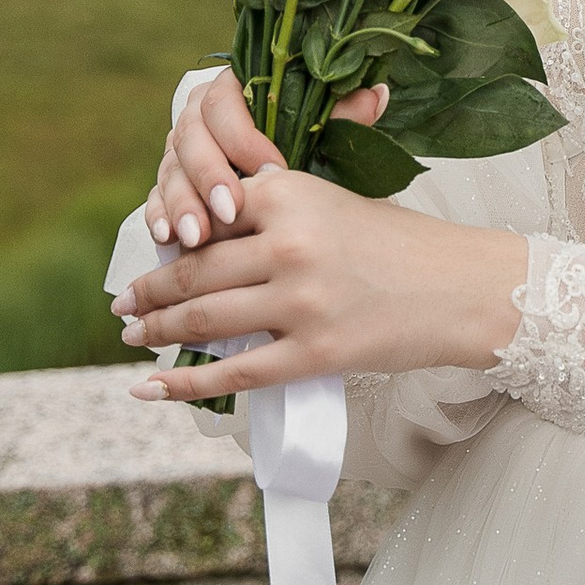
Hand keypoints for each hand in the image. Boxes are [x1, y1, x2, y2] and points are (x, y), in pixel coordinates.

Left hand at [120, 164, 526, 400]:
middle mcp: (290, 245)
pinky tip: (154, 387)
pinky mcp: (316, 353)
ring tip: (134, 338)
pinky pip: (235, 371)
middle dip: (149, 293)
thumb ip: (273, 214)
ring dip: (158, 331)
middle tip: (124, 306)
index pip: (208, 217)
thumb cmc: (398, 244)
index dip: (169, 240)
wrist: (461, 288)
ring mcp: (301, 302)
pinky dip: (185, 382)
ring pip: (205, 320)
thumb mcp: (332, 204)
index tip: (147, 254)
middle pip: (195, 272)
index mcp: (290, 197)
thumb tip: (205, 239)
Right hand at [144, 66, 388, 253]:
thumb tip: (375, 95)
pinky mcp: (169, 188)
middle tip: (227, 212)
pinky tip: (169, 240)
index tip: (272, 172)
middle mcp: (200, 119)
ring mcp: (180, 154)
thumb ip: (343, 120)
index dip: (243, 137)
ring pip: (170, 171)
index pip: (225, 102)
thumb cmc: (315, 161)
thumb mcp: (329, 142)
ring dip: (182, 204)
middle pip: (190, 137)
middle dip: (208, 177)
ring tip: (197, 237)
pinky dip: (160, 218)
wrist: (299, 201)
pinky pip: (156, 199)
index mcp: (236, 92)